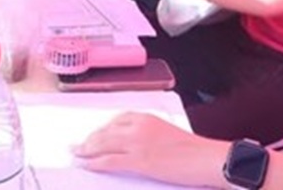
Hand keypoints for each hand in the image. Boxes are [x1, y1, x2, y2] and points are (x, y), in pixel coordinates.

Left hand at [73, 113, 225, 187]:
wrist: (205, 158)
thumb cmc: (191, 150)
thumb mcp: (165, 133)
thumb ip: (146, 134)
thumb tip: (131, 144)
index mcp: (145, 117)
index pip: (115, 121)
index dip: (101, 130)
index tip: (93, 136)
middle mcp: (137, 126)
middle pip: (105, 132)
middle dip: (89, 140)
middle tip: (76, 146)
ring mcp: (137, 142)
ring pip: (102, 144)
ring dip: (86, 150)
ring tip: (76, 155)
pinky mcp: (138, 160)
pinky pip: (109, 160)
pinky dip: (94, 162)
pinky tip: (86, 165)